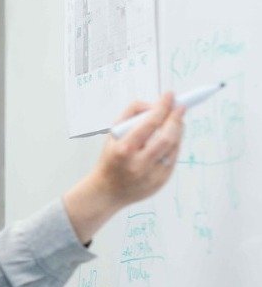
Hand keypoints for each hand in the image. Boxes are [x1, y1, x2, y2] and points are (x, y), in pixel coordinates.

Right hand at [63, 92, 185, 243]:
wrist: (106, 191)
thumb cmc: (110, 158)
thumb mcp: (112, 135)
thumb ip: (130, 115)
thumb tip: (153, 105)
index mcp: (124, 150)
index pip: (149, 124)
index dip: (162, 107)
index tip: (170, 95)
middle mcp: (139, 164)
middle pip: (167, 137)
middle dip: (176, 119)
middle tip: (180, 107)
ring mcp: (152, 175)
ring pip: (174, 147)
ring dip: (178, 131)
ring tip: (175, 121)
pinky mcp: (161, 182)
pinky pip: (173, 158)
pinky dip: (174, 145)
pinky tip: (170, 138)